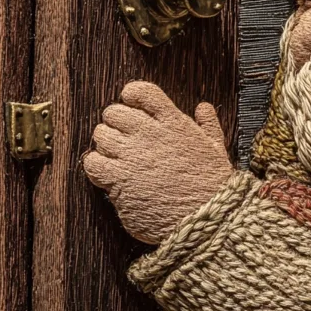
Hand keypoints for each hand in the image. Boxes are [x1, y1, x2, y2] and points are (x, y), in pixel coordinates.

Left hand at [84, 81, 232, 243]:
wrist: (205, 219)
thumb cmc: (212, 186)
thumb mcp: (217, 149)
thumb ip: (208, 125)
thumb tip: (204, 107)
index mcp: (173, 122)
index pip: (142, 92)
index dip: (131, 96)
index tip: (131, 107)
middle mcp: (150, 134)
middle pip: (114, 112)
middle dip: (115, 123)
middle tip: (122, 139)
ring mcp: (133, 156)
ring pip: (100, 135)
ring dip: (105, 145)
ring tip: (116, 159)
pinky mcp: (119, 179)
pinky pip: (93, 163)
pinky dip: (96, 166)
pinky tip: (107, 175)